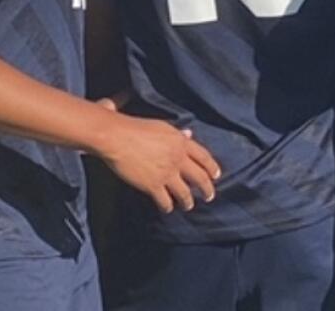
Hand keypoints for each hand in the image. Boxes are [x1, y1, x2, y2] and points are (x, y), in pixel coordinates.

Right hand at [92, 99, 220, 213]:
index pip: (204, 157)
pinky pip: (165, 200)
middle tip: (209, 196)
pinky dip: (168, 206)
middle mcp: (178, 159)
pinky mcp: (153, 185)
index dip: (212, 167)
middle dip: (207, 189)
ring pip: (185, 193)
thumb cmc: (136, 127)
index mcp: (181, 142)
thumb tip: (189, 134)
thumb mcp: (162, 126)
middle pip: (199, 177)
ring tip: (188, 206)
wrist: (118, 137)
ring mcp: (167, 173)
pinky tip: (167, 209)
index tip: (216, 175)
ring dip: (188, 201)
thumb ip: (177, 134)